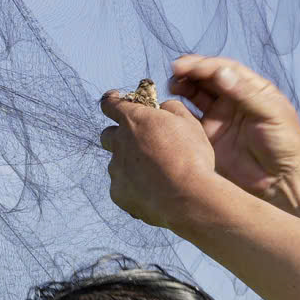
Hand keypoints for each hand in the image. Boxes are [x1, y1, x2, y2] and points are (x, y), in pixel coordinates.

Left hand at [97, 85, 227, 232]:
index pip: (110, 104)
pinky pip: (121, 186)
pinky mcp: (117, 193)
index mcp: (134, 120)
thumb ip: (172, 108)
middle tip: (139, 143)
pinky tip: (153, 190)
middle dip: (119, 136)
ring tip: (155, 174)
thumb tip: (163, 107)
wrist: (188, 198)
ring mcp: (116, 169)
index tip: (115, 100)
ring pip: (116, 163)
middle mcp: (119, 143)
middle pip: (107, 135)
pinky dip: (133, 186)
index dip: (111, 101)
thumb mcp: (189, 123)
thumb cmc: (191, 158)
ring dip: (129, 164)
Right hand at [165, 55, 299, 216]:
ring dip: (183, 86)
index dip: (205, 65)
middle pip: (208, 78)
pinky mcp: (208, 137)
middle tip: (175, 72)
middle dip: (190, 72)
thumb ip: (245, 93)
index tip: (188, 66)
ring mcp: (220, 118)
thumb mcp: (271, 114)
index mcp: (252, 89)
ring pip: (196, 94)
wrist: (278, 183)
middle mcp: (234, 100)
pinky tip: (170, 107)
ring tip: (172, 85)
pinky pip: (190, 119)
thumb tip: (220, 72)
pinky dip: (178, 111)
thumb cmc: (284, 146)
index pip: (225, 69)